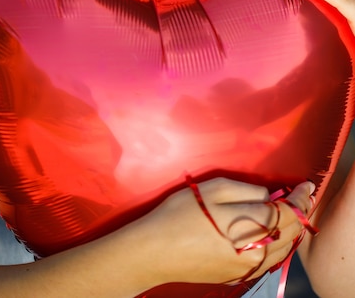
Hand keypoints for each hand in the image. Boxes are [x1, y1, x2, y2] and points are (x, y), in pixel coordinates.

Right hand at [141, 177, 312, 285]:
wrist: (155, 251)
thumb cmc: (181, 213)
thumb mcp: (215, 189)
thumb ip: (248, 190)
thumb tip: (268, 196)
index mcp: (253, 226)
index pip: (290, 211)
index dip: (301, 196)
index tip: (306, 185)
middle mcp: (257, 252)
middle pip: (291, 232)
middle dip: (299, 212)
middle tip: (301, 196)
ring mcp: (248, 268)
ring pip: (283, 250)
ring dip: (290, 230)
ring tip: (287, 212)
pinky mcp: (237, 276)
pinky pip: (268, 261)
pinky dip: (277, 246)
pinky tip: (269, 233)